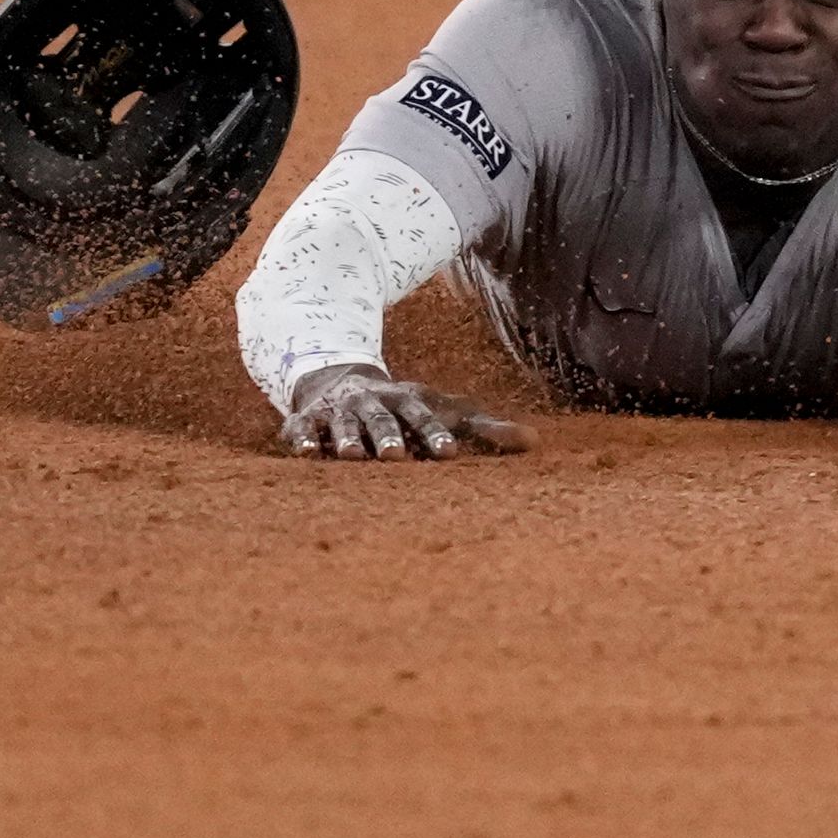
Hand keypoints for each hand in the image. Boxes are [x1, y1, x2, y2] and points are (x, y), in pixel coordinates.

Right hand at [280, 363, 534, 460]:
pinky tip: (303, 453)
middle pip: (383, 418)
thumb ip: (486, 428)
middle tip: (395, 457)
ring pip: (343, 423)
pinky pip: (302, 428)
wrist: (346, 380)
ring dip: (347, 438)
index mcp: (409, 401)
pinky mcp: (308, 419)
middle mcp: (375, 402)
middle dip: (388, 435)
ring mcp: (340, 409)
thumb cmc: (407, 406)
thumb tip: (536, 443)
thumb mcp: (445, 411)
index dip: (436, 434)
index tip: (449, 454)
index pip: (426, 417)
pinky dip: (301, 439)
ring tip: (350, 457)